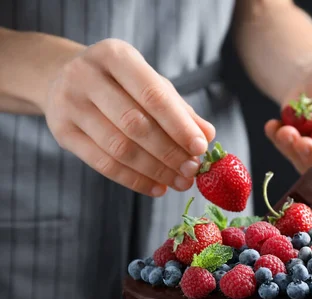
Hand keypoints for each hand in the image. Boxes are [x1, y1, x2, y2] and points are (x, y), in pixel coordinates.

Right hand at [44, 39, 214, 196]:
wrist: (61, 76)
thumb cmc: (120, 82)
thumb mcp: (150, 83)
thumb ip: (179, 108)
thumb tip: (208, 135)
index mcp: (115, 55)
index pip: (152, 95)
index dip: (179, 125)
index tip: (201, 148)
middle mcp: (86, 75)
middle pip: (135, 124)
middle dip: (169, 152)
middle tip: (193, 170)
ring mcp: (69, 104)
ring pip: (119, 148)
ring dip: (155, 170)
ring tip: (180, 182)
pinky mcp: (61, 132)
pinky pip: (103, 164)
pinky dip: (135, 180)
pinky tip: (157, 188)